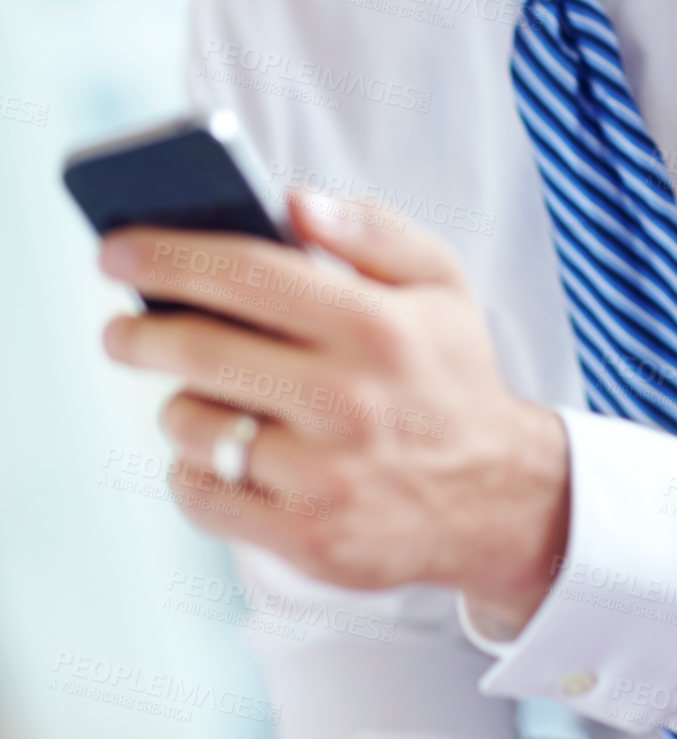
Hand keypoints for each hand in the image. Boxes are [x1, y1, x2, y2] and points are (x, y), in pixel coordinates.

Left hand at [98, 194, 569, 629]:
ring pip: (193, 424)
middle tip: (120, 329)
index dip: (168, 256)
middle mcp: (348, 400)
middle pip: (200, 350)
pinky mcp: (307, 538)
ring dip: (180, 403)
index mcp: (376, 326)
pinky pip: (202, 495)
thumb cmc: (451, 376)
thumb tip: (293, 199)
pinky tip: (224, 454)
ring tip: (203, 395)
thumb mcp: (440, 282)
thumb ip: (370, 228)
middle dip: (138, 333)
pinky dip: (195, 470)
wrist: (500, 498)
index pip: (247, 273)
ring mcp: (325, 476)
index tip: (115, 249)